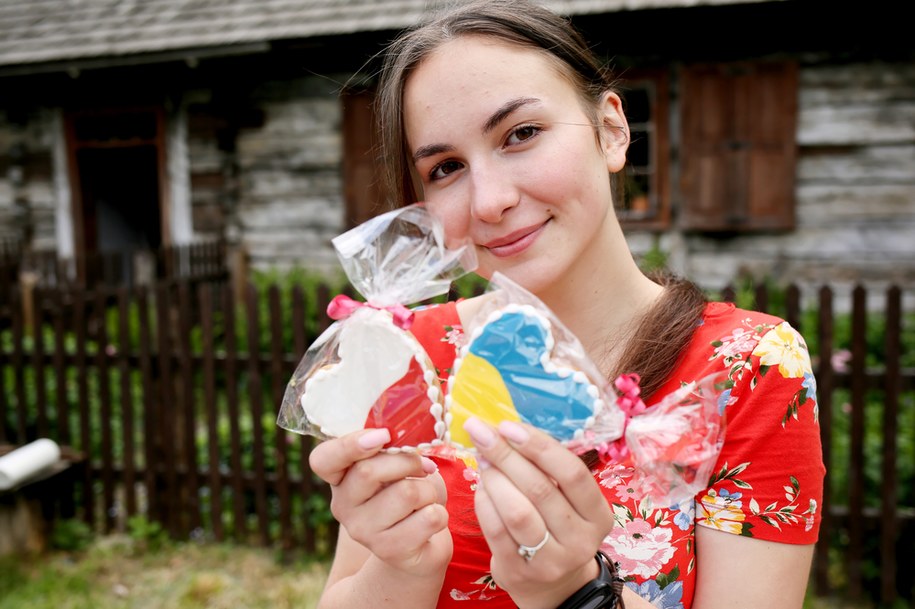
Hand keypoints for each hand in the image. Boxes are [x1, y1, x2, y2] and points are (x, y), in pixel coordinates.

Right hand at [308, 428, 452, 577]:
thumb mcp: (395, 466)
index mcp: (340, 478)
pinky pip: (429, 517)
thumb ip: (392, 449)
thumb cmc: (407, 495)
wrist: (418, 547)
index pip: (323, 459)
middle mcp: (343, 506)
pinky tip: (430, 521)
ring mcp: (363, 531)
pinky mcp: (389, 550)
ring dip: (429, 491)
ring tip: (426, 500)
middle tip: (424, 467)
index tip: (383, 435)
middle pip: (368, 470)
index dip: (350, 444)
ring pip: (406, 493)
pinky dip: (441, 514)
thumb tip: (409, 440)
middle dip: (409, 461)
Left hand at [464, 418, 613, 608]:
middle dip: (506, 455)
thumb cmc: (556, 526)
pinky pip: (496, 531)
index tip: (508, 426)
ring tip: (483, 459)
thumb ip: (548, 470)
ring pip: (518, 511)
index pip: (573, 473)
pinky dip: (484, 503)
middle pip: (541, 489)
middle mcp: (580, 540)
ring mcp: (551, 561)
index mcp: (598, 515)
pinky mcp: (520, 573)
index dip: (539, 446)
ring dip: (494, 478)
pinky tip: (481, 487)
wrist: (552, 584)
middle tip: (482, 432)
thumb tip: (506, 429)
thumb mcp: (568, 502)